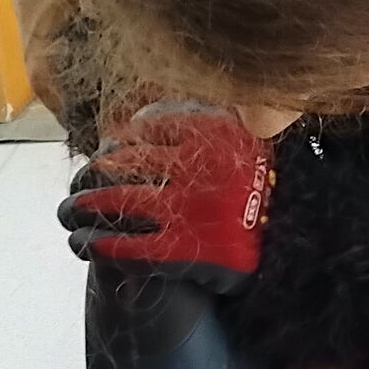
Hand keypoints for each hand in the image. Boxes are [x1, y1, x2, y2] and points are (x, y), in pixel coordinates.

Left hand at [60, 102, 273, 290]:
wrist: (300, 239)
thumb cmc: (266, 189)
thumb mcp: (243, 138)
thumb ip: (201, 121)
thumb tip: (146, 117)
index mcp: (211, 131)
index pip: (144, 129)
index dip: (116, 143)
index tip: (104, 153)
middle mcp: (197, 166)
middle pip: (122, 164)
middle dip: (90, 176)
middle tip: (75, 184)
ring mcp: (190, 210)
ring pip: (117, 203)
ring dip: (82, 208)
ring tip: (67, 213)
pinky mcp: (186, 251)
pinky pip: (129, 246)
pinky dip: (99, 244)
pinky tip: (81, 243)